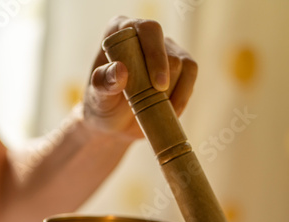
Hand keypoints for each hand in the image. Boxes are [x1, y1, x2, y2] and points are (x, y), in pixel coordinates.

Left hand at [83, 16, 197, 139]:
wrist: (116, 124)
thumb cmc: (103, 107)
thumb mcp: (98, 98)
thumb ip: (103, 84)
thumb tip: (120, 70)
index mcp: (121, 31)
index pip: (148, 30)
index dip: (156, 55)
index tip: (158, 85)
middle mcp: (146, 36)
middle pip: (170, 54)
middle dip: (164, 86)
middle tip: (146, 105)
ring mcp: (166, 50)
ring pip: (185, 67)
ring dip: (172, 95)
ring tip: (153, 109)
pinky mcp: (180, 68)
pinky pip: (190, 79)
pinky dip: (181, 99)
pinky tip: (169, 111)